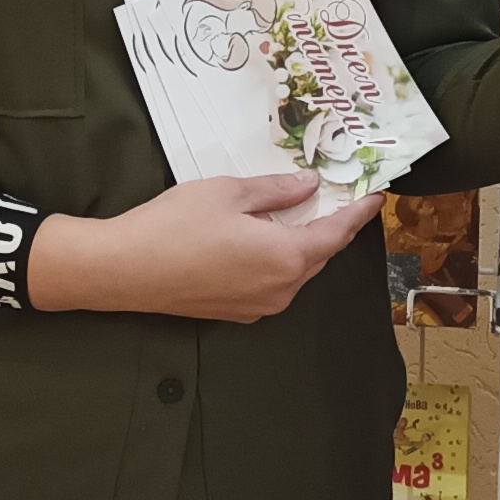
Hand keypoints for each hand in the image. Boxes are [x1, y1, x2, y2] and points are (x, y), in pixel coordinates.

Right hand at [29, 173, 377, 323]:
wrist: (124, 270)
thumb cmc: (175, 225)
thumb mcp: (229, 193)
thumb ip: (276, 191)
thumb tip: (309, 186)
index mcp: (287, 257)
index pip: (337, 234)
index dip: (358, 213)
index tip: (376, 196)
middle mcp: (281, 289)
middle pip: (318, 256)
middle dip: (329, 228)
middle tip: (335, 199)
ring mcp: (258, 307)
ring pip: (294, 273)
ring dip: (301, 247)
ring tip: (297, 216)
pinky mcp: (235, 313)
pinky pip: (271, 285)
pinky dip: (277, 262)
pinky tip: (261, 241)